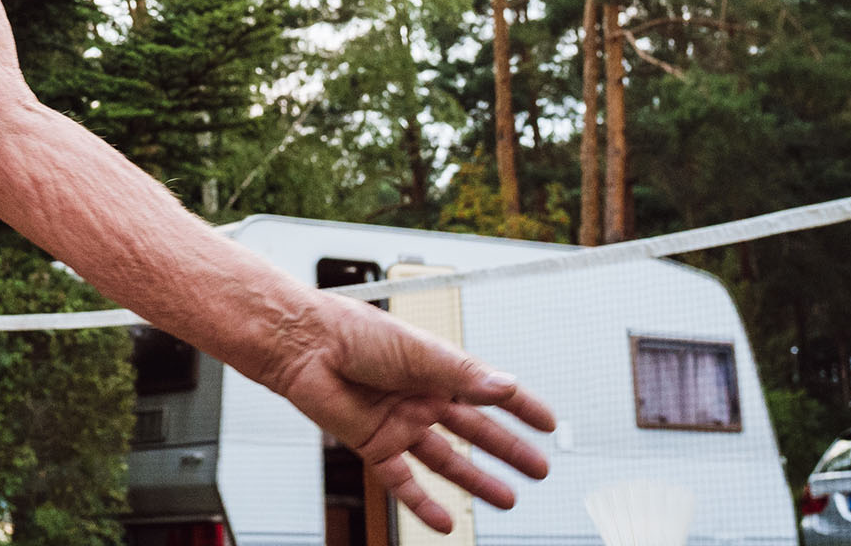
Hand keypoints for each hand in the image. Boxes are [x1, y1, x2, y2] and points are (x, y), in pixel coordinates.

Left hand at [272, 291, 555, 534]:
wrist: (303, 346)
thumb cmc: (352, 332)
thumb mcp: (419, 350)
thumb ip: (463, 374)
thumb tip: (506, 385)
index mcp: (436, 368)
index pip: (489, 389)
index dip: (520, 406)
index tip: (547, 422)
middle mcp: (420, 396)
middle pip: (475, 430)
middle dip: (508, 450)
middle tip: (538, 468)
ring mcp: (398, 423)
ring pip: (447, 459)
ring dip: (476, 479)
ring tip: (507, 498)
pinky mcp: (374, 445)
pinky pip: (404, 482)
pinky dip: (424, 503)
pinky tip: (445, 519)